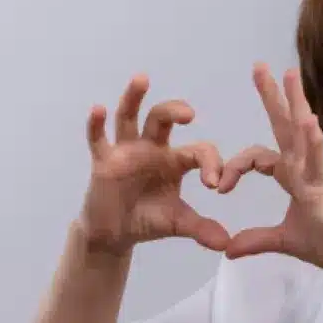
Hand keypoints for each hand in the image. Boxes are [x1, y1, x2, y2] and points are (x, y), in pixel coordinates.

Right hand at [77, 74, 229, 254]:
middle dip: (176, 111)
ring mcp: (126, 150)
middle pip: (163, 119)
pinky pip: (98, 139)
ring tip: (142, 78)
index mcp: (176, 160)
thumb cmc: (149, 219)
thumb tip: (226, 244)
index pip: (199, 151)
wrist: (115, 233)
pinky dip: (96, 125)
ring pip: (130, 117)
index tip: (215, 185)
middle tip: (190, 113)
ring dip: (135, 98)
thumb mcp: (178, 223)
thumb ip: (201, 229)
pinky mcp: (103, 160)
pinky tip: (98, 109)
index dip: (211, 164)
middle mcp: (152, 147)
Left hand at [220, 63, 322, 276]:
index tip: (220, 188)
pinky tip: (310, 122)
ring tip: (290, 74)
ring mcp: (314, 175)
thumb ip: (256, 240)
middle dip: (272, 96)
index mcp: (294, 176)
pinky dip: (313, 143)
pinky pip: (316, 162)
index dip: (236, 167)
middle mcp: (304, 168)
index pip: (259, 158)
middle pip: (284, 126)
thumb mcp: (283, 241)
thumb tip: (228, 249)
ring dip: (295, 103)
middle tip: (259, 65)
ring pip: (301, 134)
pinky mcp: (322, 190)